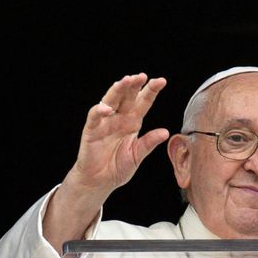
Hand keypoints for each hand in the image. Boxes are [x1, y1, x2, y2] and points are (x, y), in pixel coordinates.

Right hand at [73, 73, 168, 195]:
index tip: (161, 81)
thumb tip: (165, 132)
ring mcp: (105, 123)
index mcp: (132, 122)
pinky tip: (107, 108)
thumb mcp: (137, 155)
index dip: (151, 91)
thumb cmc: (118, 167)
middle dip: (134, 85)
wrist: (100, 181)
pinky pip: (95, 117)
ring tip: (126, 81)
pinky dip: (99, 111)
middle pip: (127, 97)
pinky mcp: (91, 131)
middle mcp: (119, 118)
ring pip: (110, 101)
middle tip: (142, 76)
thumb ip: (149, 143)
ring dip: (117, 90)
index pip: (143, 103)